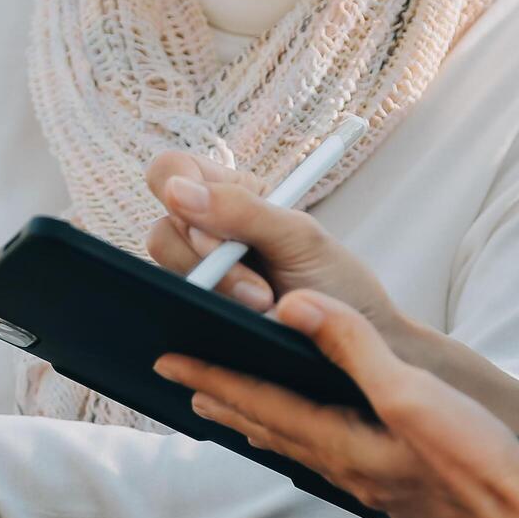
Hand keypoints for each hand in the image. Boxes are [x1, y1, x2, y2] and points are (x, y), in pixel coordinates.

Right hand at [144, 151, 404, 335]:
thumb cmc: (336, 283)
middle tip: (259, 288)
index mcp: (232, 196)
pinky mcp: (199, 311)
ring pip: (164, 270)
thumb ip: (242, 209)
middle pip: (163, 228)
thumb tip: (176, 189)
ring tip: (264, 306)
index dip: (177, 188)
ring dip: (216, 289)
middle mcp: (209, 232)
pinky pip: (176, 306)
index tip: (212, 225)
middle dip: (209, 258)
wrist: (354, 346)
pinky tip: (241, 321)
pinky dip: (207, 313)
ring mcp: (201, 275)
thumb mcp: (300, 238)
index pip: (173, 171)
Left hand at [155, 290, 518, 517]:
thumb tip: (295, 308)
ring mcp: (374, 487)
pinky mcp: (402, 492)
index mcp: (343, 445)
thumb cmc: (480, 465)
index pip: (261, 405)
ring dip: (262, 427)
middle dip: (226, 404)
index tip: (172, 361)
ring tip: (236, 414)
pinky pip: (333, 461)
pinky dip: (307, 441)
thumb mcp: (413, 391)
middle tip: (187, 386)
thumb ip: (354, 346)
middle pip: (271, 432)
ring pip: (300, 450)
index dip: (214, 377)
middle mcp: (348, 472)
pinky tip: (320, 441)